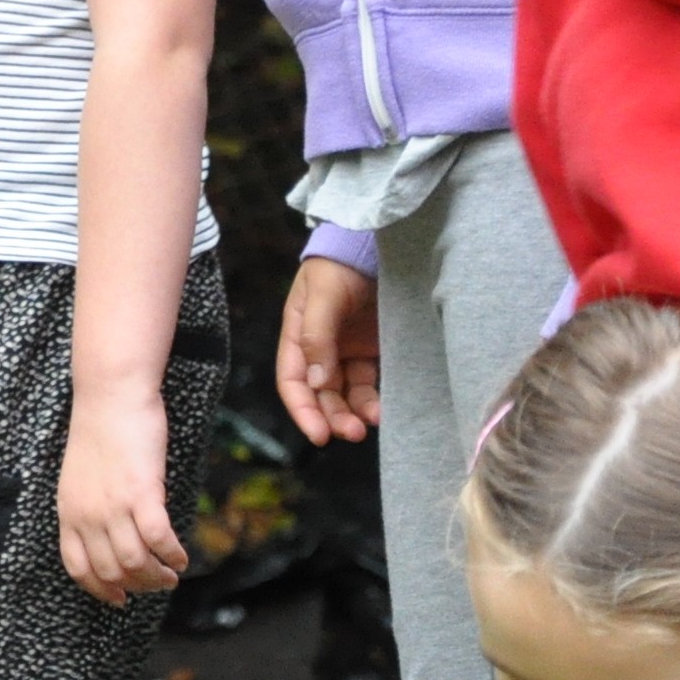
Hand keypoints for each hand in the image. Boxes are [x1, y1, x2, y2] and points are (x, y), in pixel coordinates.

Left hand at [57, 384, 188, 607]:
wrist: (110, 397)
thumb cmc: (101, 433)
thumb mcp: (81, 478)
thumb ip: (89, 508)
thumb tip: (109, 538)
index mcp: (67, 512)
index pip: (78, 567)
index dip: (100, 589)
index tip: (119, 598)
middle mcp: (86, 514)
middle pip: (111, 571)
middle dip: (138, 586)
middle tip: (158, 583)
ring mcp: (112, 506)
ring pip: (135, 563)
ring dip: (157, 576)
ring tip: (172, 573)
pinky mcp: (141, 494)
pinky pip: (158, 540)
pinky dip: (172, 555)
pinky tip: (180, 556)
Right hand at [274, 253, 382, 444]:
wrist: (374, 243)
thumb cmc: (341, 264)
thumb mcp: (323, 296)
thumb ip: (317, 337)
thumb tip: (316, 382)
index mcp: (297, 336)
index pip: (293, 382)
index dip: (303, 410)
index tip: (320, 435)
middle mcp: (321, 349)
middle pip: (321, 393)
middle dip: (333, 416)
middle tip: (353, 433)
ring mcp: (349, 351)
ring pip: (348, 393)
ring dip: (355, 411)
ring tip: (372, 422)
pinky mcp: (375, 349)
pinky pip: (372, 382)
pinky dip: (376, 398)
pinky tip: (385, 408)